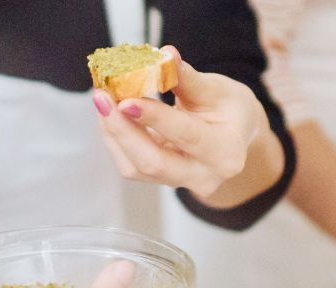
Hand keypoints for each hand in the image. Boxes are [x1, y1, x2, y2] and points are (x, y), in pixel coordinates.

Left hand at [95, 46, 280, 206]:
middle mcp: (204, 177)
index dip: (155, 118)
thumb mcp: (216, 89)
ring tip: (102, 99)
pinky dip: (116, 137)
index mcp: (226, 153)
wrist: (232, 134)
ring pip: (135, 167)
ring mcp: (179, 183)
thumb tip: (165, 55)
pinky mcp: (159, 179)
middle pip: (153, 163)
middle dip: (123, 130)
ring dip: (113, 132)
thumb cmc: (229, 108)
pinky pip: (130, 164)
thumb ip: (188, 78)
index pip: (187, 135)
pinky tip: (109, 113)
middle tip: (102, 97)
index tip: (126, 99)